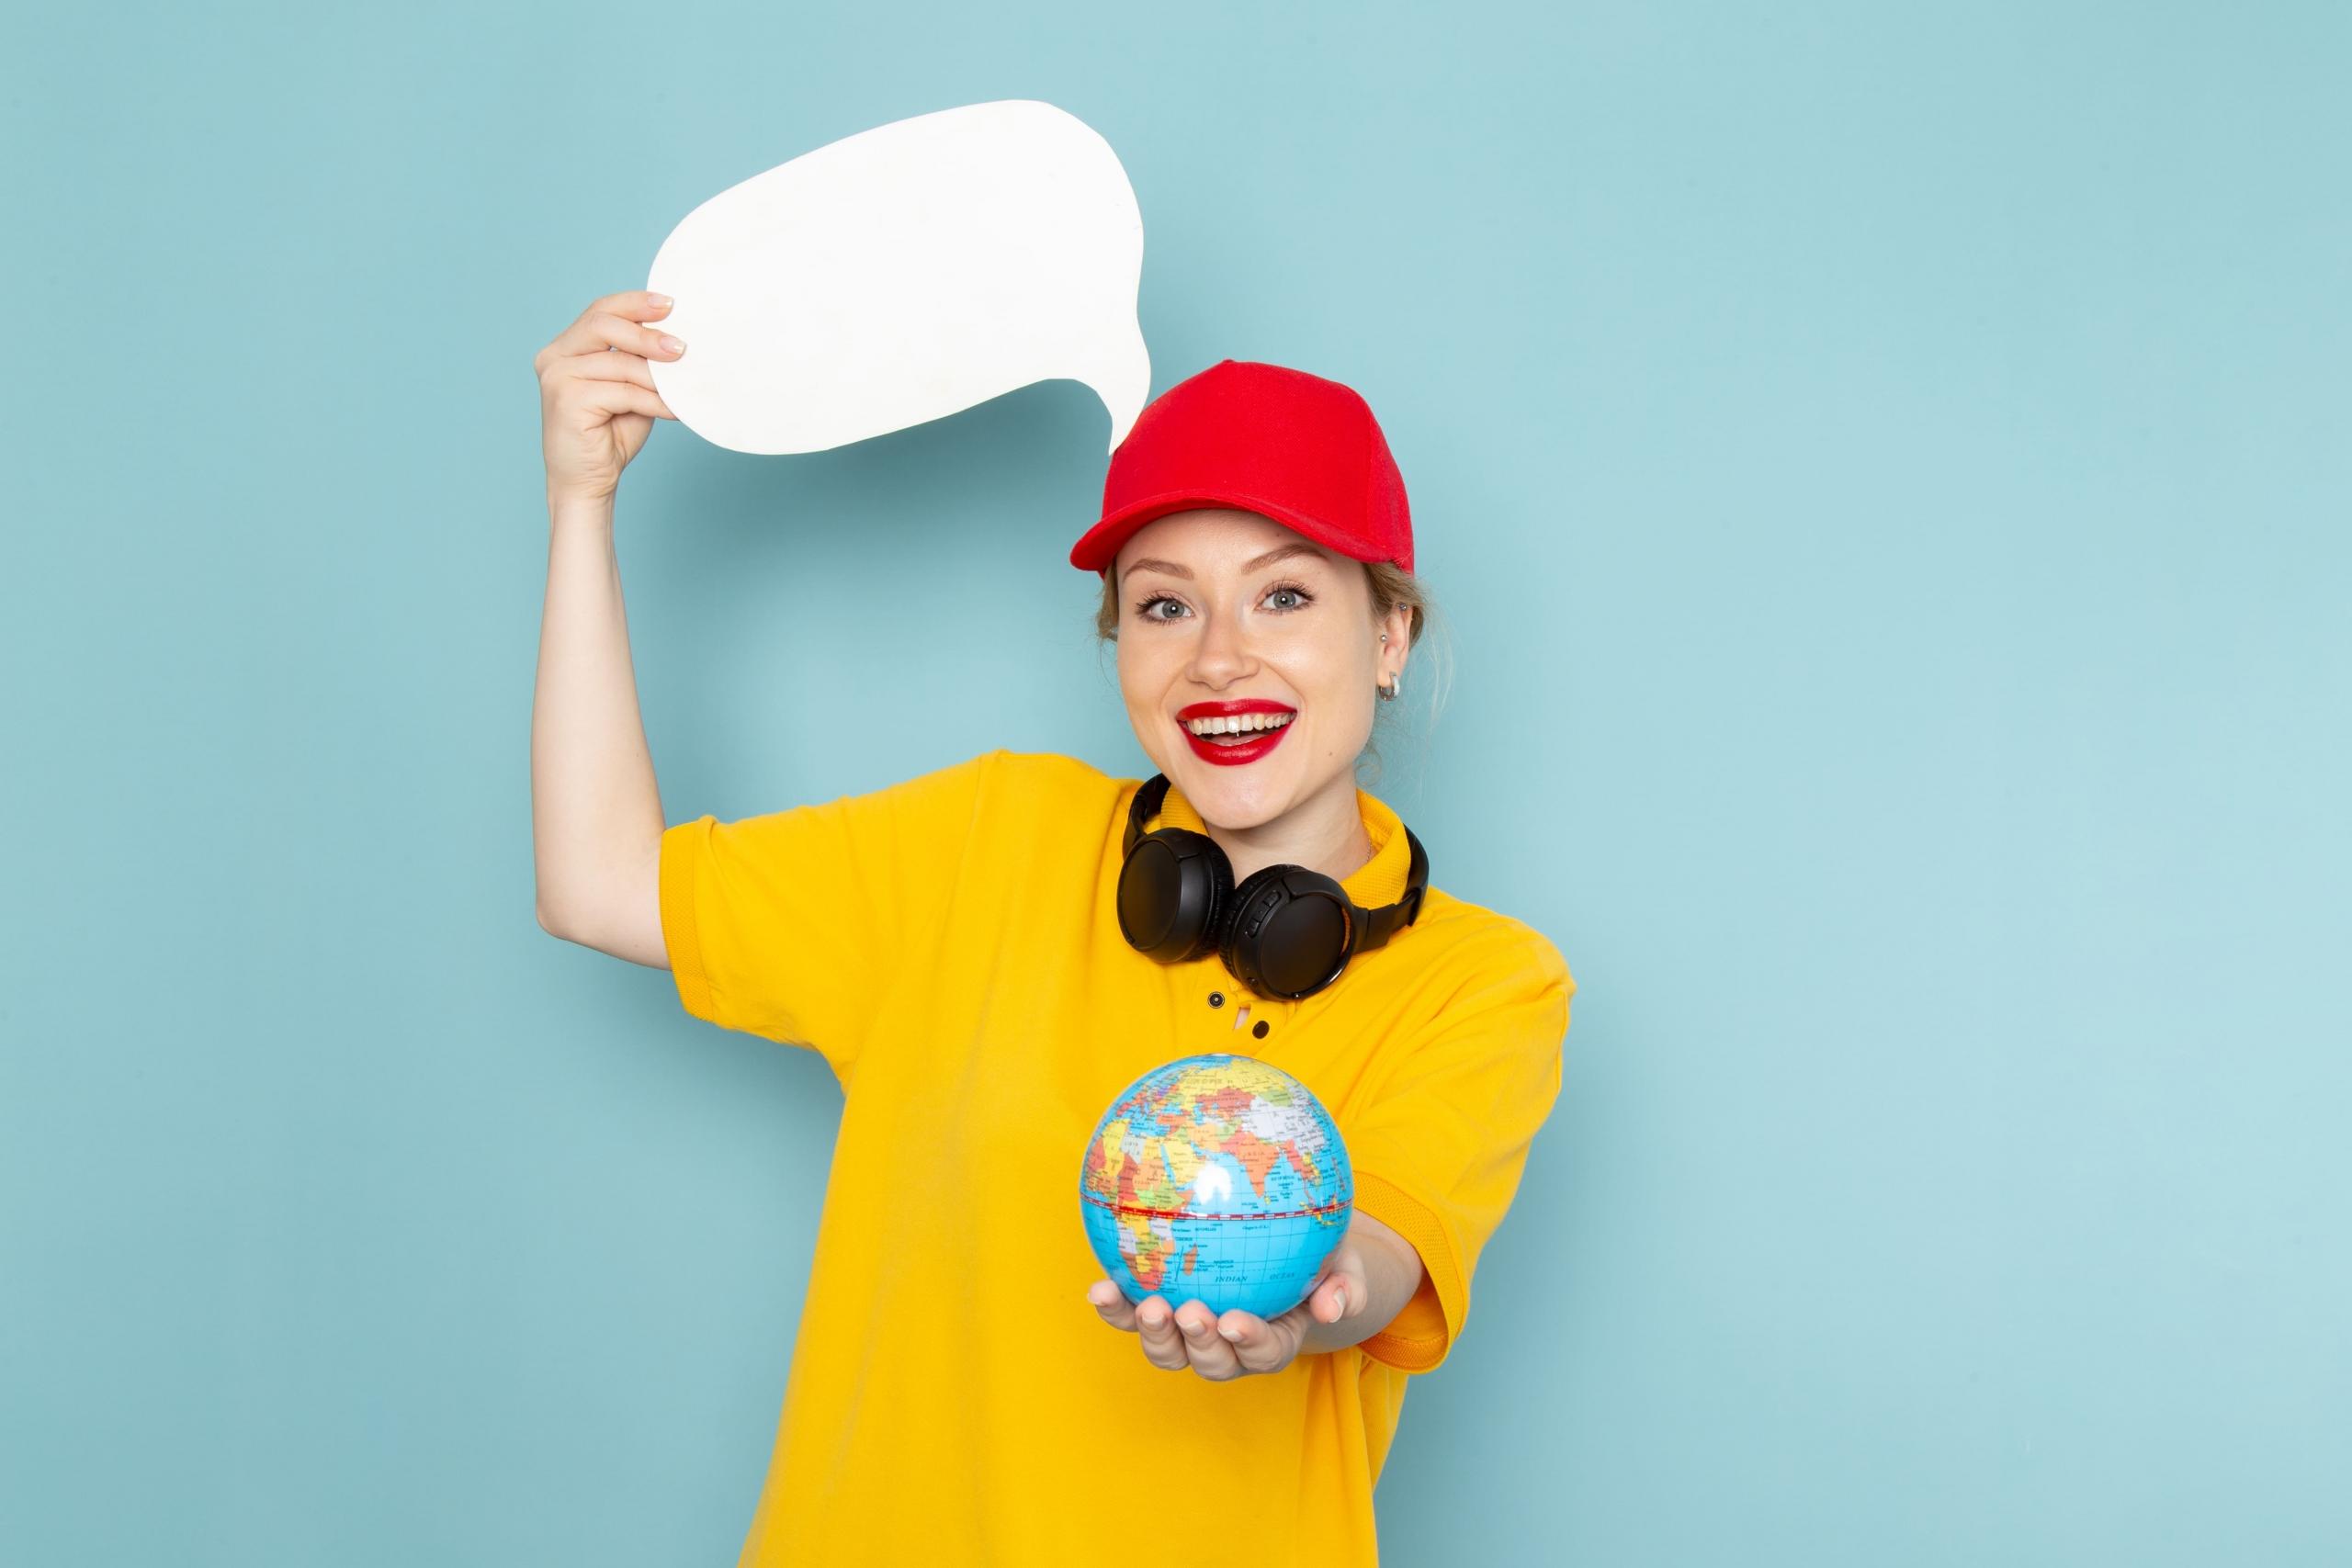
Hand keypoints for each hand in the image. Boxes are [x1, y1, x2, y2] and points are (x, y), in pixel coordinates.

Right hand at [534, 289, 682, 505]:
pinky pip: (621, 391)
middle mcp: (555, 356)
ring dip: (657, 377)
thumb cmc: (610, 434)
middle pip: (603, 325)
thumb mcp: (630, 388)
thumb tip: (677, 340)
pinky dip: (653, 400)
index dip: (635, 303)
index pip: (601, 311)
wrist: (588, 481)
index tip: (670, 304)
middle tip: (681, 348)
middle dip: (646, 334)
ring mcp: (557, 377)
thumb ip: (641, 362)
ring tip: (682, 388)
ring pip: (618, 363)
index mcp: (567, 347)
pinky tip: (672, 410)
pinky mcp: (567, 400)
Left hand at [1086, 1233, 1374, 1380]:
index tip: (1235, 1322)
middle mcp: (1229, 1347)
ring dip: (1154, 1335)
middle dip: (1197, 1344)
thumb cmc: (1318, 1257)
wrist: (1281, 1247)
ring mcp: (1190, 1333)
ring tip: (1146, 1306)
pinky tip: (1101, 1287)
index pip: (1263, 1354)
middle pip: (1210, 1363)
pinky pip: (1132, 1315)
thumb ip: (1347, 1286)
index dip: (1248, 1343)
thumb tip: (1336, 1307)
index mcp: (1273, 1341)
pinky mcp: (1159, 1312)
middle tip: (1190, 1313)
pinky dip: (1115, 1307)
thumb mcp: (1344, 1264)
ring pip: (1169, 1352)